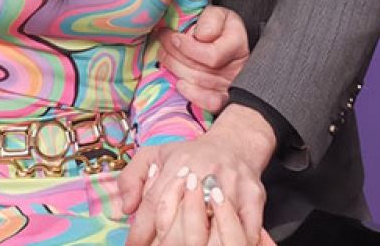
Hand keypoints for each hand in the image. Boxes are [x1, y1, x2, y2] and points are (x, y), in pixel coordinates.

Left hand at [120, 112, 272, 245]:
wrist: (235, 144)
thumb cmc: (190, 156)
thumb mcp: (155, 155)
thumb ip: (132, 177)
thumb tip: (126, 207)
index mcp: (177, 164)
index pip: (154, 205)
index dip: (141, 231)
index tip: (133, 245)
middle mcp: (204, 174)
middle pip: (182, 220)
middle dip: (167, 242)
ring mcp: (230, 187)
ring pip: (213, 228)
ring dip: (198, 243)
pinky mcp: (253, 197)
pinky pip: (245, 230)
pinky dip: (233, 240)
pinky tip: (217, 244)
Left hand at [158, 5, 250, 112]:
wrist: (223, 41)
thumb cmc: (218, 27)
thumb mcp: (217, 15)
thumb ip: (211, 20)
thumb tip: (201, 36)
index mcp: (237, 43)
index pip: (212, 56)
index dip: (189, 48)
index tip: (173, 37)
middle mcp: (237, 67)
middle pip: (201, 71)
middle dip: (175, 56)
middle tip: (162, 41)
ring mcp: (231, 85)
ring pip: (199, 84)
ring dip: (175, 68)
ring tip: (163, 54)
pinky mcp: (224, 98)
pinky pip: (210, 103)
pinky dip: (192, 94)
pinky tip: (179, 83)